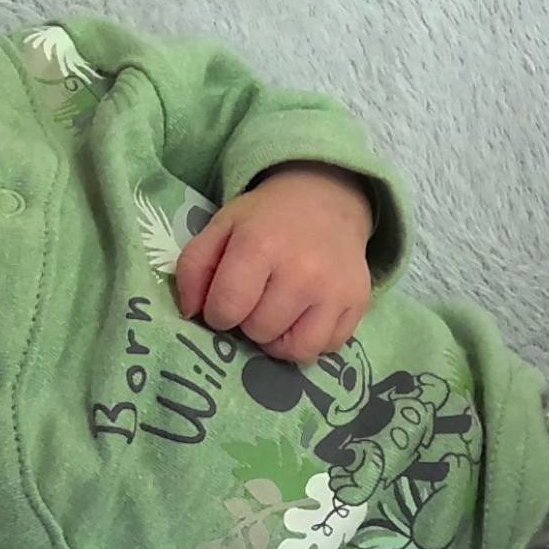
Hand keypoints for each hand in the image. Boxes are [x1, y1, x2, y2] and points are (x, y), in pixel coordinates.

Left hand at [175, 163, 373, 362]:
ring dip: (278, 338)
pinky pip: (327, 348)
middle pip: (259, 331)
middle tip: (256, 298)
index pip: (227, 309)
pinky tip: (304, 315)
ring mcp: (335, 289)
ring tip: (277, 313)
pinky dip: (311, 339)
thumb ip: (193, 268)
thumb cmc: (265, 219)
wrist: (326, 198)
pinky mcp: (358, 303)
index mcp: (260, 245)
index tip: (225, 299)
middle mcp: (302, 270)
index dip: (217, 312)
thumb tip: (190, 313)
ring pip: (295, 349)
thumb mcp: (220, 228)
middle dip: (249, 321)